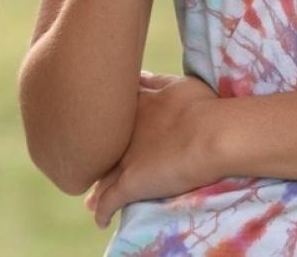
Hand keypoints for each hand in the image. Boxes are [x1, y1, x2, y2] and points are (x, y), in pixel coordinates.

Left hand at [88, 72, 219, 228]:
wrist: (209, 132)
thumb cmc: (200, 106)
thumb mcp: (176, 84)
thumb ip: (156, 81)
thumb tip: (142, 76)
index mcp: (134, 108)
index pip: (109, 117)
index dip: (102, 126)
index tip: (98, 130)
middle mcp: (123, 134)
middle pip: (99, 148)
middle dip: (93, 157)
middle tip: (87, 164)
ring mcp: (125, 159)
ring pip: (102, 177)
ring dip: (96, 188)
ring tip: (90, 198)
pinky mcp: (131, 183)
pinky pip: (110, 202)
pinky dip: (103, 211)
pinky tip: (101, 221)